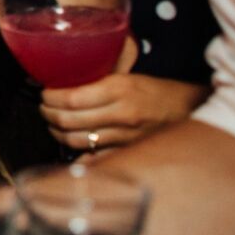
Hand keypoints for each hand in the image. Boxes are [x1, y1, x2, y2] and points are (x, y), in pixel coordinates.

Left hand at [39, 73, 208, 152]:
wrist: (190, 111)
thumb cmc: (155, 91)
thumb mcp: (128, 76)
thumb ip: (98, 80)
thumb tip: (65, 81)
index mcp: (119, 90)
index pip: (71, 98)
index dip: (50, 98)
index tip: (45, 94)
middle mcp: (121, 114)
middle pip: (69, 121)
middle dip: (48, 115)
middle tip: (44, 108)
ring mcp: (125, 136)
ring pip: (77, 141)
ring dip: (58, 133)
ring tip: (54, 124)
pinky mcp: (128, 151)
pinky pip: (95, 158)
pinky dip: (78, 153)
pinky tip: (71, 144)